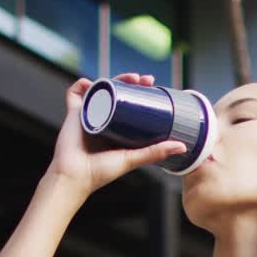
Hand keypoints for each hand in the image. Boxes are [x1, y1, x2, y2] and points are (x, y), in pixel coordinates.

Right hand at [46, 73, 186, 196]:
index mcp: (118, 129)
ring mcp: (89, 115)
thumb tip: (182, 146)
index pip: (132, 105)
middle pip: (118, 94)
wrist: (74, 177)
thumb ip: (155, 152)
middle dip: (131, 82)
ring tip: (128, 78)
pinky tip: (91, 82)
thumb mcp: (132, 159)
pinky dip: (81, 85)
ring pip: (101, 90)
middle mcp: (104, 119)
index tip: (153, 86)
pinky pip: (74, 95)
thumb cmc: (101, 172)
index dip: (142, 93)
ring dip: (112, 79)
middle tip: (144, 80)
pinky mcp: (73, 115)